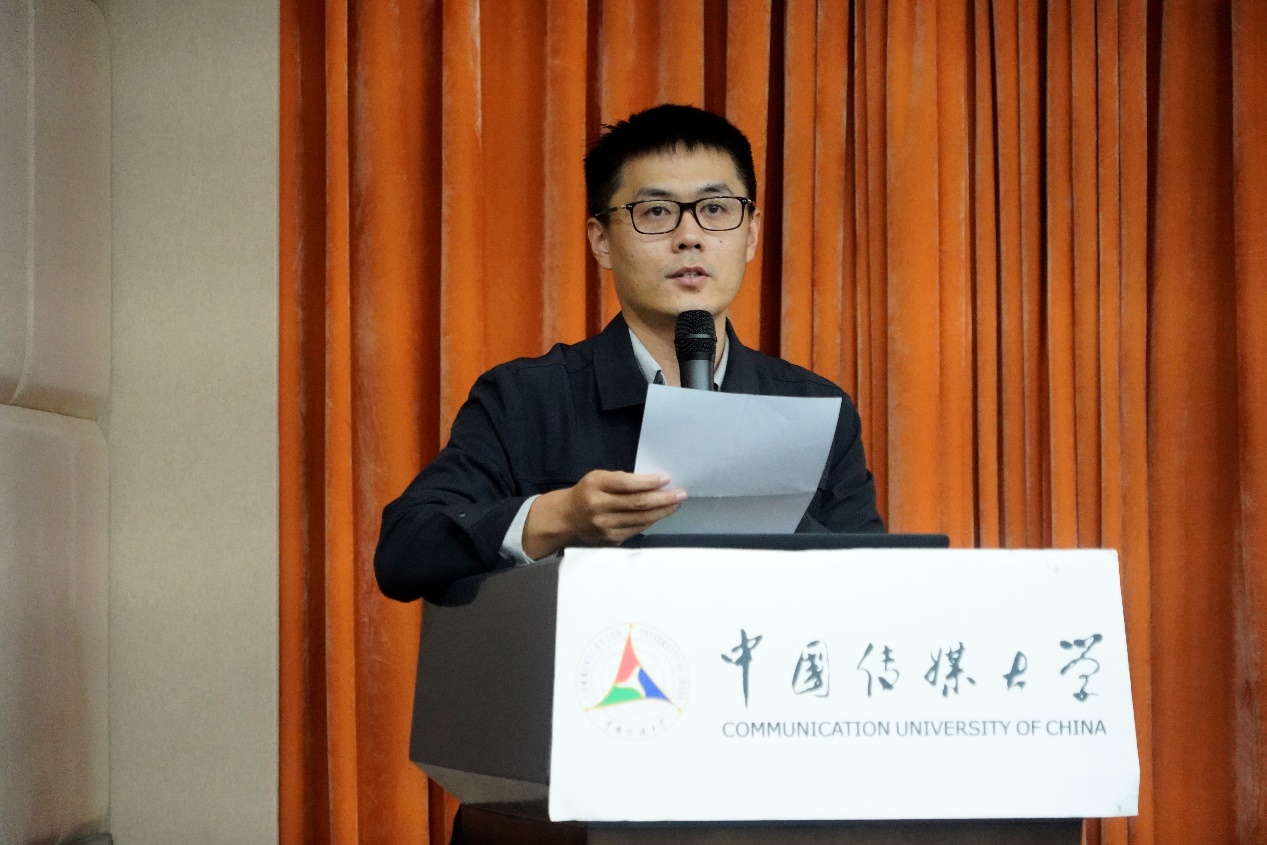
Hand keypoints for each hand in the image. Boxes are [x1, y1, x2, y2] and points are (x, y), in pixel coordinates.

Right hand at [522, 470, 684, 558]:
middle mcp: (599, 507)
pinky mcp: (610, 539)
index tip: (666, 479)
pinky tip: (661, 514)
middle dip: (663, 499)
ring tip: (676, 504)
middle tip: (681, 494)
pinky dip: (651, 521)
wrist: (566, 519)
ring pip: (641, 519)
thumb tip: (654, 484)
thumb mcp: (598, 478)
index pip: (627, 484)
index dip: (649, 482)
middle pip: (638, 504)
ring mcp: (605, 526)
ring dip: (662, 511)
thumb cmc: (587, 493)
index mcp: (595, 485)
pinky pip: (637, 529)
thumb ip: (621, 480)